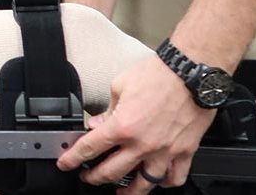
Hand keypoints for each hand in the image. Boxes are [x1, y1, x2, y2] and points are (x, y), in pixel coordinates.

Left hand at [57, 54, 215, 192]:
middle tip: (87, 177)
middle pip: (112, 172)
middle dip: (94, 177)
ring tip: (121, 192)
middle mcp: (142, 144)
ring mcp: (164, 151)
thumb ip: (108, 109)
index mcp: (123, 126)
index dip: (73, 158)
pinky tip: (157, 181)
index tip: (65, 164)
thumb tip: (98, 123)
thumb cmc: (157, 74)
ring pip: (144, 183)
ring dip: (129, 191)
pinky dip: (164, 183)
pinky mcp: (185, 152)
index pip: (90, 147)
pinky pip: (174, 178)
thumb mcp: (120, 86)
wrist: (190, 73)